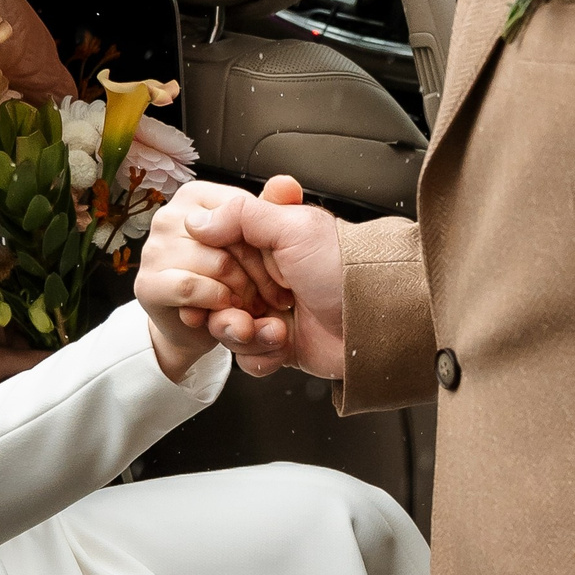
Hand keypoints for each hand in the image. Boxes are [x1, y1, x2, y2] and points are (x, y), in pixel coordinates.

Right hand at [182, 176, 345, 378]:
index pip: (215, 257)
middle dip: (223, 309)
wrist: (376, 322)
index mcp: (266, 245)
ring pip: (227, 331)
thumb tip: (198, 219)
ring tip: (272, 331)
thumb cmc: (345, 271)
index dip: (211, 272)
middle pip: (214, 297)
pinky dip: (260, 356)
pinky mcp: (279, 347)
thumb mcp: (296, 228)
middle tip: (243, 310)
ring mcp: (271, 313)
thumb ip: (242, 215)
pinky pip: (248, 358)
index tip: (219, 279)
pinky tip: (281, 346)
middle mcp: (265, 278)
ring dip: (242, 336)